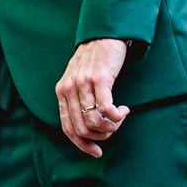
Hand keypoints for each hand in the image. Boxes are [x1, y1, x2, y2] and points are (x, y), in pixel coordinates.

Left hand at [56, 38, 129, 157]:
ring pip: (94, 121)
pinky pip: (106, 109)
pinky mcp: (99, 79)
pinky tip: (124, 110)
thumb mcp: (78, 80)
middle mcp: (69, 89)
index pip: (68, 128)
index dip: (82, 144)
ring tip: (120, 118)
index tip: (96, 152)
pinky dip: (116, 116)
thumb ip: (77, 100)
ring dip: (111, 126)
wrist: (103, 35)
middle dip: (101, 136)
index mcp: (62, 92)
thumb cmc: (94, 60)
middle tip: (114, 129)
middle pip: (82, 128)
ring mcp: (83, 84)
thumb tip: (86, 129)